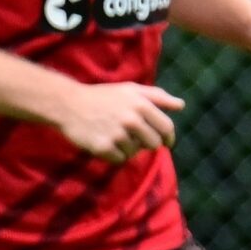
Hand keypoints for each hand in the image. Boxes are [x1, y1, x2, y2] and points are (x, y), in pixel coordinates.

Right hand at [53, 81, 184, 160]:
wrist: (69, 104)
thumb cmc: (103, 96)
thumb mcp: (131, 90)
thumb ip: (158, 97)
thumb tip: (181, 105)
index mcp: (141, 105)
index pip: (166, 128)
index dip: (169, 138)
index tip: (166, 143)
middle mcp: (131, 120)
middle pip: (153, 144)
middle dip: (147, 143)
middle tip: (135, 137)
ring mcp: (117, 135)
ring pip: (136, 153)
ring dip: (128, 148)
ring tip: (115, 135)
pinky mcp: (103, 148)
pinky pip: (120, 159)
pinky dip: (115, 155)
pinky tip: (106, 142)